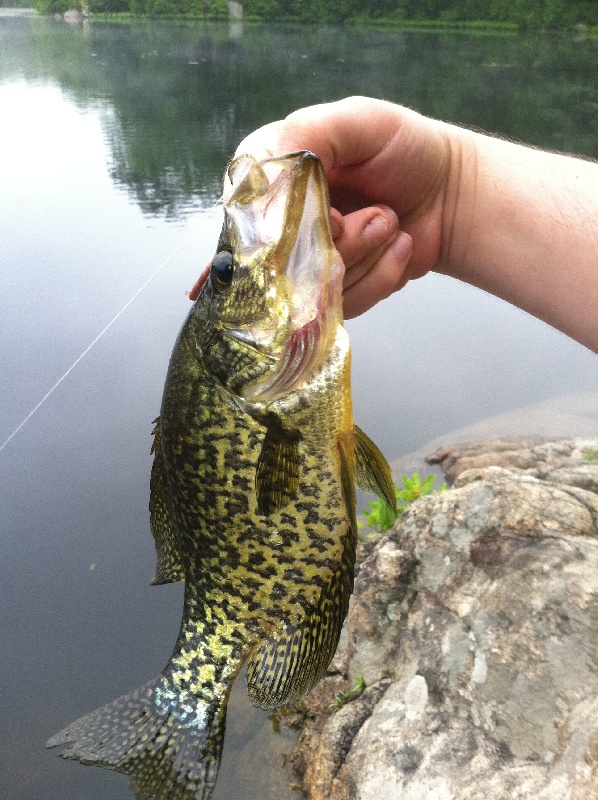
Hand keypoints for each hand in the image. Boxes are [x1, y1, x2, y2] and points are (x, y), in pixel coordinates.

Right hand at [235, 97, 452, 316]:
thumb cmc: (404, 149)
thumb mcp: (357, 120)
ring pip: (313, 289)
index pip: (249, 215)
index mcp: (269, 176)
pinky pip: (342, 307)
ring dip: (367, 255)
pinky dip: (380, 277)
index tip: (335, 214)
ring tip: (391, 223)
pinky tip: (397, 247)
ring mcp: (303, 263)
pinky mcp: (331, 295)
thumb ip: (307, 135)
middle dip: (342, 240)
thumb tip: (271, 191)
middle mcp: (277, 223)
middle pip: (282, 261)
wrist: (450, 192)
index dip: (292, 223)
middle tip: (378, 212)